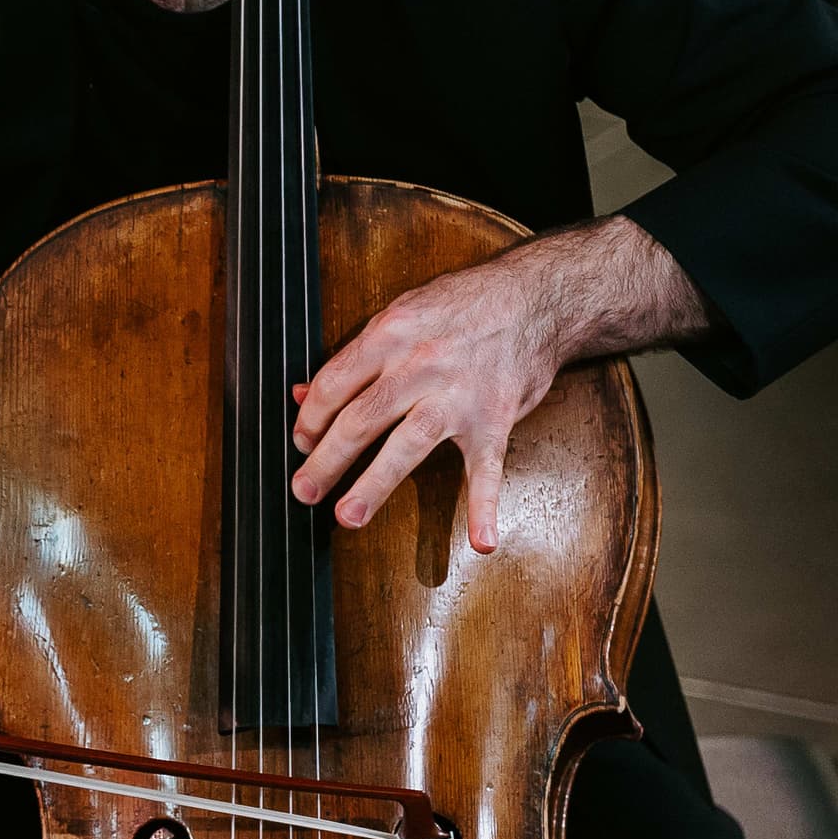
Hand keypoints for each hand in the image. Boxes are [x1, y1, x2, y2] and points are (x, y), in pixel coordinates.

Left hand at [289, 216, 704, 553]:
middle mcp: (420, 365)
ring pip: (407, 444)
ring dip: (374, 484)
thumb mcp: (402, 314)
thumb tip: (302, 394)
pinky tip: (481, 539)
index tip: (301, 444)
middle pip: (361, 419)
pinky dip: (485, 505)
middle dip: (327, 459)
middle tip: (304, 491)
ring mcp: (458, 395)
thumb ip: (354, 357)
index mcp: (390, 334)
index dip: (311, 419)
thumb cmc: (463, 306)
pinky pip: (488, 468)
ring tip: (347, 515)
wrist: (537, 298)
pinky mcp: (495, 418)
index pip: (335, 384)